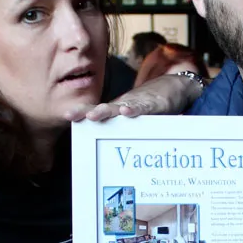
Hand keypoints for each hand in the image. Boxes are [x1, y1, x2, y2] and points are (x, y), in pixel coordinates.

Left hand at [63, 74, 203, 122]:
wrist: (174, 86)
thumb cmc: (152, 106)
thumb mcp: (135, 119)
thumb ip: (125, 131)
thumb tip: (115, 156)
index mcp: (118, 110)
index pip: (97, 110)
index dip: (82, 112)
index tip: (67, 116)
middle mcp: (125, 105)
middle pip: (103, 108)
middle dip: (87, 112)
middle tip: (72, 116)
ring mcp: (138, 103)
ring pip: (119, 107)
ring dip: (105, 111)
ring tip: (93, 115)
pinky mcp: (155, 104)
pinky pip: (144, 107)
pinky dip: (135, 109)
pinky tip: (127, 112)